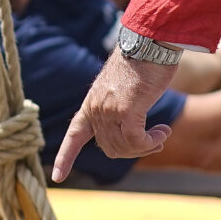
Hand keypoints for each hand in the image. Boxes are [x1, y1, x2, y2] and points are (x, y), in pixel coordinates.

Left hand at [52, 51, 178, 179]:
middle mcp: (96, 108)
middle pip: (110, 148)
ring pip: (125, 148)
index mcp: (91, 103)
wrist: (149, 42)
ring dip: (147, 145)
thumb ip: (118, 108)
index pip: (74, 134)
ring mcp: (109, 111)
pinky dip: (152, 142)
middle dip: (134, 150)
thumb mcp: (122, 89)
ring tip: (160, 132)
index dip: (65, 157)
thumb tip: (129, 134)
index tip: (57, 178)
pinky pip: (137, 141)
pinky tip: (163, 131)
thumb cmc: (142, 63)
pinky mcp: (126, 111)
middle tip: (154, 140)